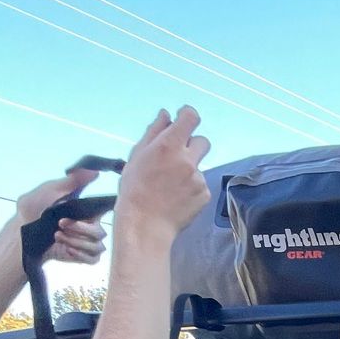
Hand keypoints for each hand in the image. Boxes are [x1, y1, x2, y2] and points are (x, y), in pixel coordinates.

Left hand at [15, 168, 106, 267]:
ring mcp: (86, 244)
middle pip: (101, 232)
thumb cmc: (34, 208)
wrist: (23, 232)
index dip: (103, 211)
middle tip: (61, 224)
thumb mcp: (51, 189)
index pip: (105, 210)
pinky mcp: (82, 257)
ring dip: (76, 241)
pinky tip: (67, 249)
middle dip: (80, 229)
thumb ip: (73, 180)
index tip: (89, 212)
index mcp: (86, 211)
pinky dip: (81, 254)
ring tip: (57, 236)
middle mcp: (89, 227)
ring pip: (97, 246)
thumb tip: (94, 170)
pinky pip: (93, 259)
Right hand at [116, 107, 211, 240]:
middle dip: (192, 145)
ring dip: (188, 169)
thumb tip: (166, 114)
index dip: (188, 115)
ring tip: (170, 184)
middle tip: (177, 156)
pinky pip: (200, 184)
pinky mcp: (204, 194)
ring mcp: (198, 178)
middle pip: (203, 141)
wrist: (145, 224)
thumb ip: (154, 132)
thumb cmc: (135, 188)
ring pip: (199, 165)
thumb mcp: (137, 155)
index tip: (183, 118)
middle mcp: (188, 160)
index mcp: (169, 145)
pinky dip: (191, 188)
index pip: (191, 118)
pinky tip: (176, 197)